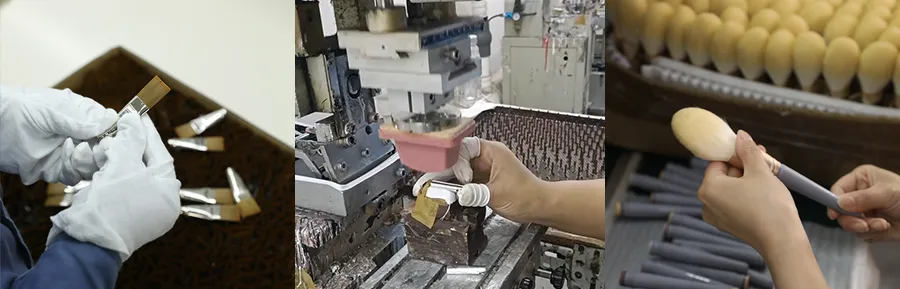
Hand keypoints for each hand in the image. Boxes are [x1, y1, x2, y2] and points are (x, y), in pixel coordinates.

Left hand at [0, 86, 117, 184]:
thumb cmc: (18, 110)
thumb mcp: (51, 111)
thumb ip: (79, 121)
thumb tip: (109, 122)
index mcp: (82, 116)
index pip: (109, 126)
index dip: (114, 134)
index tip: (113, 138)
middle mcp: (79, 135)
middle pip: (105, 149)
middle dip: (104, 151)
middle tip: (97, 149)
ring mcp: (68, 153)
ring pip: (93, 165)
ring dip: (89, 161)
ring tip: (76, 152)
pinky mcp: (56, 169)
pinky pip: (75, 176)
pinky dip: (74, 171)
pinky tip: (66, 160)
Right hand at [47, 113, 180, 260]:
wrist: (85, 243)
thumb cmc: (111, 203)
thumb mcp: (123, 165)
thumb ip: (130, 140)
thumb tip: (134, 119)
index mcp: (169, 194)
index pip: (160, 155)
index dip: (146, 133)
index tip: (137, 114)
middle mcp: (159, 204)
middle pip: (144, 165)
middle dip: (127, 146)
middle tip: (115, 128)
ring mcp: (139, 212)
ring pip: (128, 175)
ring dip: (114, 159)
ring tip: (103, 145)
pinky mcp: (119, 216)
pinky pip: (116, 188)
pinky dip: (107, 174)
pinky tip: (97, 162)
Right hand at [412, 137, 546, 222]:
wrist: (539, 206)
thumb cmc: (527, 195)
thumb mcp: (498, 194)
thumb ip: (476, 193)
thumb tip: (458, 194)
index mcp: (491, 151)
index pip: (464, 148)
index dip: (457, 161)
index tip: (460, 178)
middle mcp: (485, 157)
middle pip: (456, 159)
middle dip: (441, 171)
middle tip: (425, 182)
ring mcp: (483, 169)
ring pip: (457, 171)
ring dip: (445, 181)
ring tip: (428, 189)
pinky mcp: (481, 181)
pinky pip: (462, 182)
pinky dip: (453, 188)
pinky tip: (443, 195)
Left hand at [698, 130, 804, 252]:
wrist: (781, 240)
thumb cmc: (769, 204)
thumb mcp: (759, 171)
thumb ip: (747, 151)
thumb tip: (740, 135)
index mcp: (708, 188)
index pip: (719, 161)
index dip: (737, 154)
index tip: (755, 153)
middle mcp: (707, 203)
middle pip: (724, 175)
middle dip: (745, 167)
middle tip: (766, 163)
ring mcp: (717, 217)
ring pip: (731, 189)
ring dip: (748, 180)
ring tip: (768, 176)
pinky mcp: (729, 226)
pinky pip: (735, 203)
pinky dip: (747, 196)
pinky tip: (764, 193)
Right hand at [828, 164, 899, 241]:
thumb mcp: (886, 193)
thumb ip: (862, 198)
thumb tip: (838, 203)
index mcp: (861, 179)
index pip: (838, 189)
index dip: (833, 201)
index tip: (835, 215)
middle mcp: (859, 195)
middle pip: (840, 210)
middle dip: (853, 220)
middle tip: (864, 225)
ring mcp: (864, 212)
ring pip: (850, 224)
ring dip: (866, 227)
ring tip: (884, 225)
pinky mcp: (871, 226)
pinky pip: (861, 233)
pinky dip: (873, 233)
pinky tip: (886, 228)